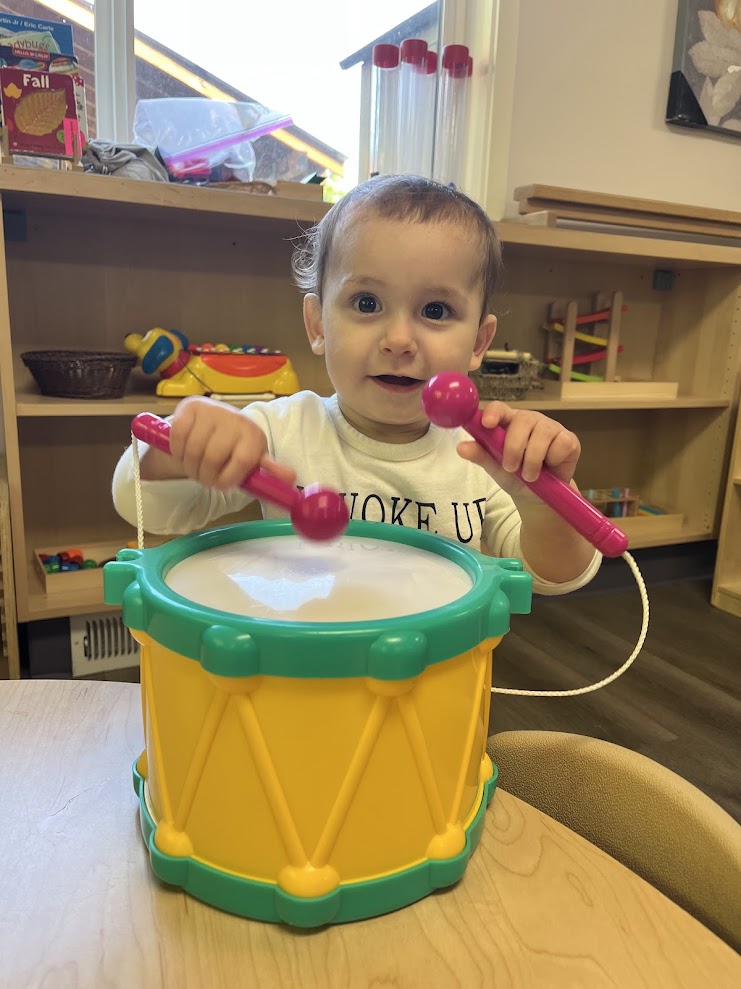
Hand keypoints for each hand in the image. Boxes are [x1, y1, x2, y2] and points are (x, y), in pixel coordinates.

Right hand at [145, 396, 294, 490]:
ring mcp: (212, 411)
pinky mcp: (191, 407)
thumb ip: (268, 471)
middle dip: (204, 476)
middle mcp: (236, 419)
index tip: (221, 484)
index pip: (243, 462)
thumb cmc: (234, 448)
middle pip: (213, 457)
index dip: (228, 478)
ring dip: (189, 466)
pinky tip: (183, 453)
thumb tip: (292, 479)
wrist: (210, 422)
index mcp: (254, 435)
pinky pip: (178, 436)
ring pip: (193, 449)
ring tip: (193, 468)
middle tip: (202, 479)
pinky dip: (177, 450)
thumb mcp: (252, 461)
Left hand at [457, 401, 580, 497]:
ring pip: (542, 434)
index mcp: (509, 423)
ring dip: (533, 460)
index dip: (493, 412)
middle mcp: (530, 420)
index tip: (487, 423)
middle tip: (511, 468)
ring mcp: (551, 428)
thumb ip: (480, 456)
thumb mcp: (495, 469)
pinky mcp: (569, 439)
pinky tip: (551, 466)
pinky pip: (561, 444)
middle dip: (514, 447)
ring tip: (530, 476)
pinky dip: (554, 460)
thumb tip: (461, 447)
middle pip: (522, 420)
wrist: (540, 498)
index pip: (500, 408)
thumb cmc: (516, 477)